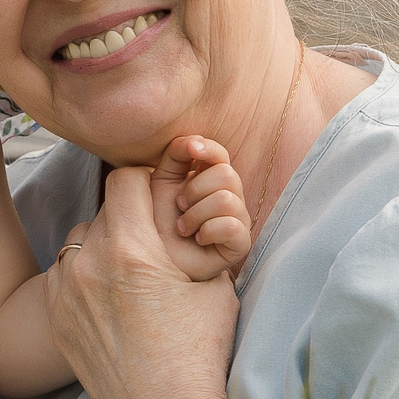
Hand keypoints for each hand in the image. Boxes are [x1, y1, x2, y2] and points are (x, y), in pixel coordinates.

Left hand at [46, 164, 239, 398]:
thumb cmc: (198, 350)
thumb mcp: (214, 282)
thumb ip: (194, 235)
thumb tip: (186, 205)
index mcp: (132, 249)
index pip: (125, 179)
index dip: (146, 184)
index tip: (159, 199)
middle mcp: (90, 263)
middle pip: (103, 209)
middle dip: (128, 217)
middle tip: (151, 241)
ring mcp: (64, 290)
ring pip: (81, 239)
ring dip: (102, 244)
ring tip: (130, 274)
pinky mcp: (54, 315)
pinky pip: (64, 272)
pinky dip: (84, 275)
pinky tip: (110, 299)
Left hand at [156, 134, 252, 279]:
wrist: (158, 257)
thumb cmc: (158, 220)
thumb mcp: (160, 181)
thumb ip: (175, 154)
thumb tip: (193, 141)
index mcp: (209, 178)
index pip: (220, 154)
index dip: (208, 148)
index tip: (192, 150)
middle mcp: (229, 195)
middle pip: (227, 174)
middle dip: (195, 190)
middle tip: (180, 206)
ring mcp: (237, 219)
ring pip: (227, 200)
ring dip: (196, 214)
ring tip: (184, 227)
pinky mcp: (240, 243)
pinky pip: (231, 226)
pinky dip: (208, 231)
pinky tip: (198, 239)